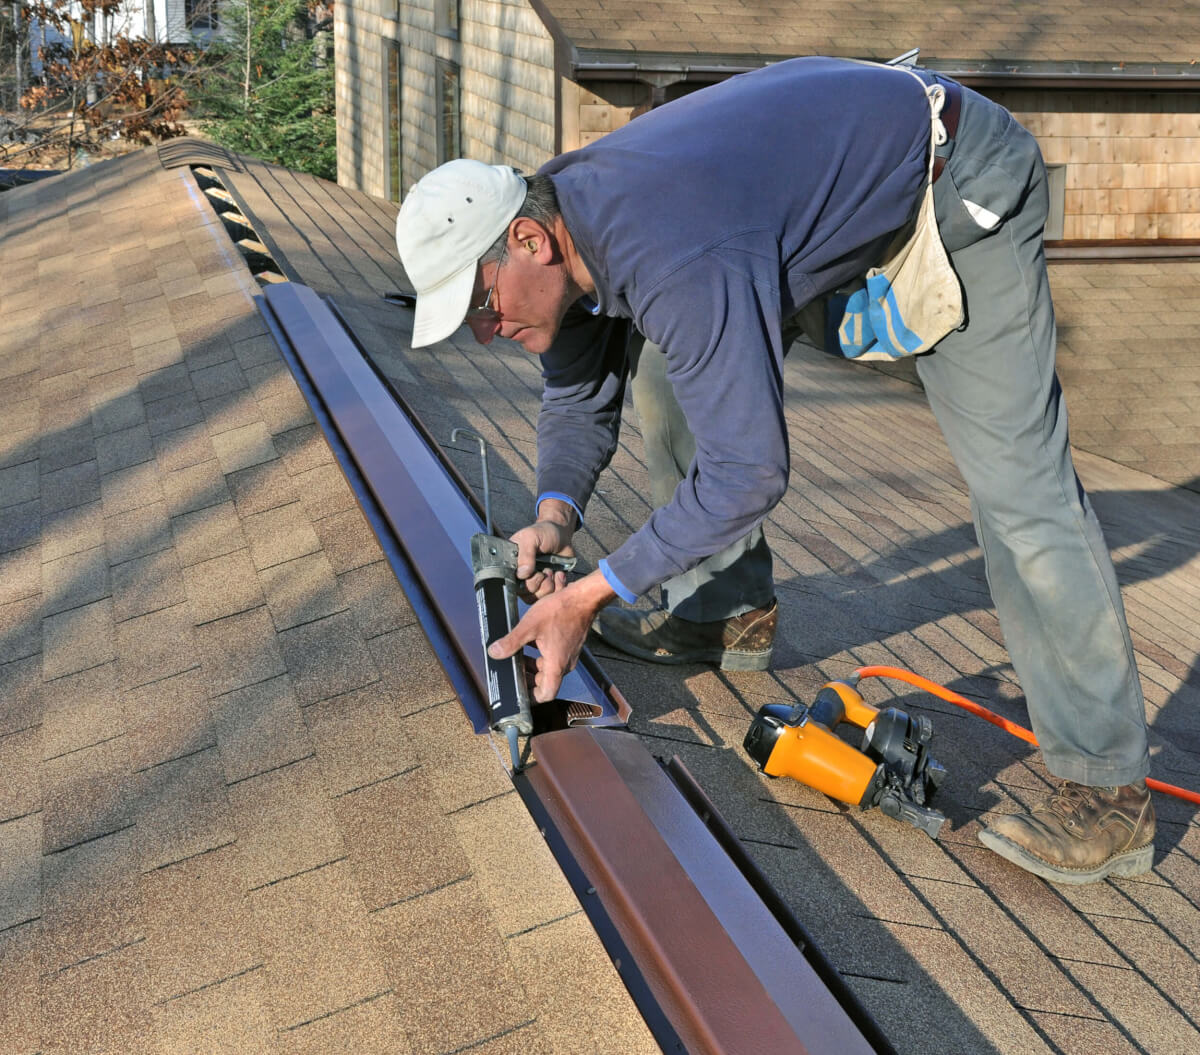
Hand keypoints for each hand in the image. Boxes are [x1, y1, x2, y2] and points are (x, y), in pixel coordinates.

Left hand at [488, 570, 615, 701]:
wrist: (582, 599)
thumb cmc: (560, 611)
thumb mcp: (530, 626)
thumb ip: (511, 642)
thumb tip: (494, 653)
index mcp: (556, 665)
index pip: (546, 695)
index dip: (531, 697)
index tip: (518, 692)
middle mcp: (564, 664)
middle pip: (545, 683)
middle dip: (527, 679)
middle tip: (512, 670)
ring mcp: (568, 656)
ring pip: (548, 670)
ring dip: (532, 667)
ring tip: (517, 656)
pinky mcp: (569, 647)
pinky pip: (553, 659)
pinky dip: (540, 656)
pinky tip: (529, 644)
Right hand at [510, 520, 574, 600]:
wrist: (561, 534)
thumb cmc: (543, 533)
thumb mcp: (531, 537)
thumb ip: (525, 554)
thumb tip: (522, 574)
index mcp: (513, 566)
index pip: (512, 584)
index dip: (524, 582)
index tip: (534, 571)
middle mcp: (522, 577)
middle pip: (527, 594)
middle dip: (539, 582)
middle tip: (545, 568)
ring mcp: (536, 583)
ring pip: (540, 597)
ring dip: (550, 584)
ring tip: (552, 570)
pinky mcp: (550, 585)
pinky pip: (553, 595)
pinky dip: (559, 586)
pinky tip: (559, 574)